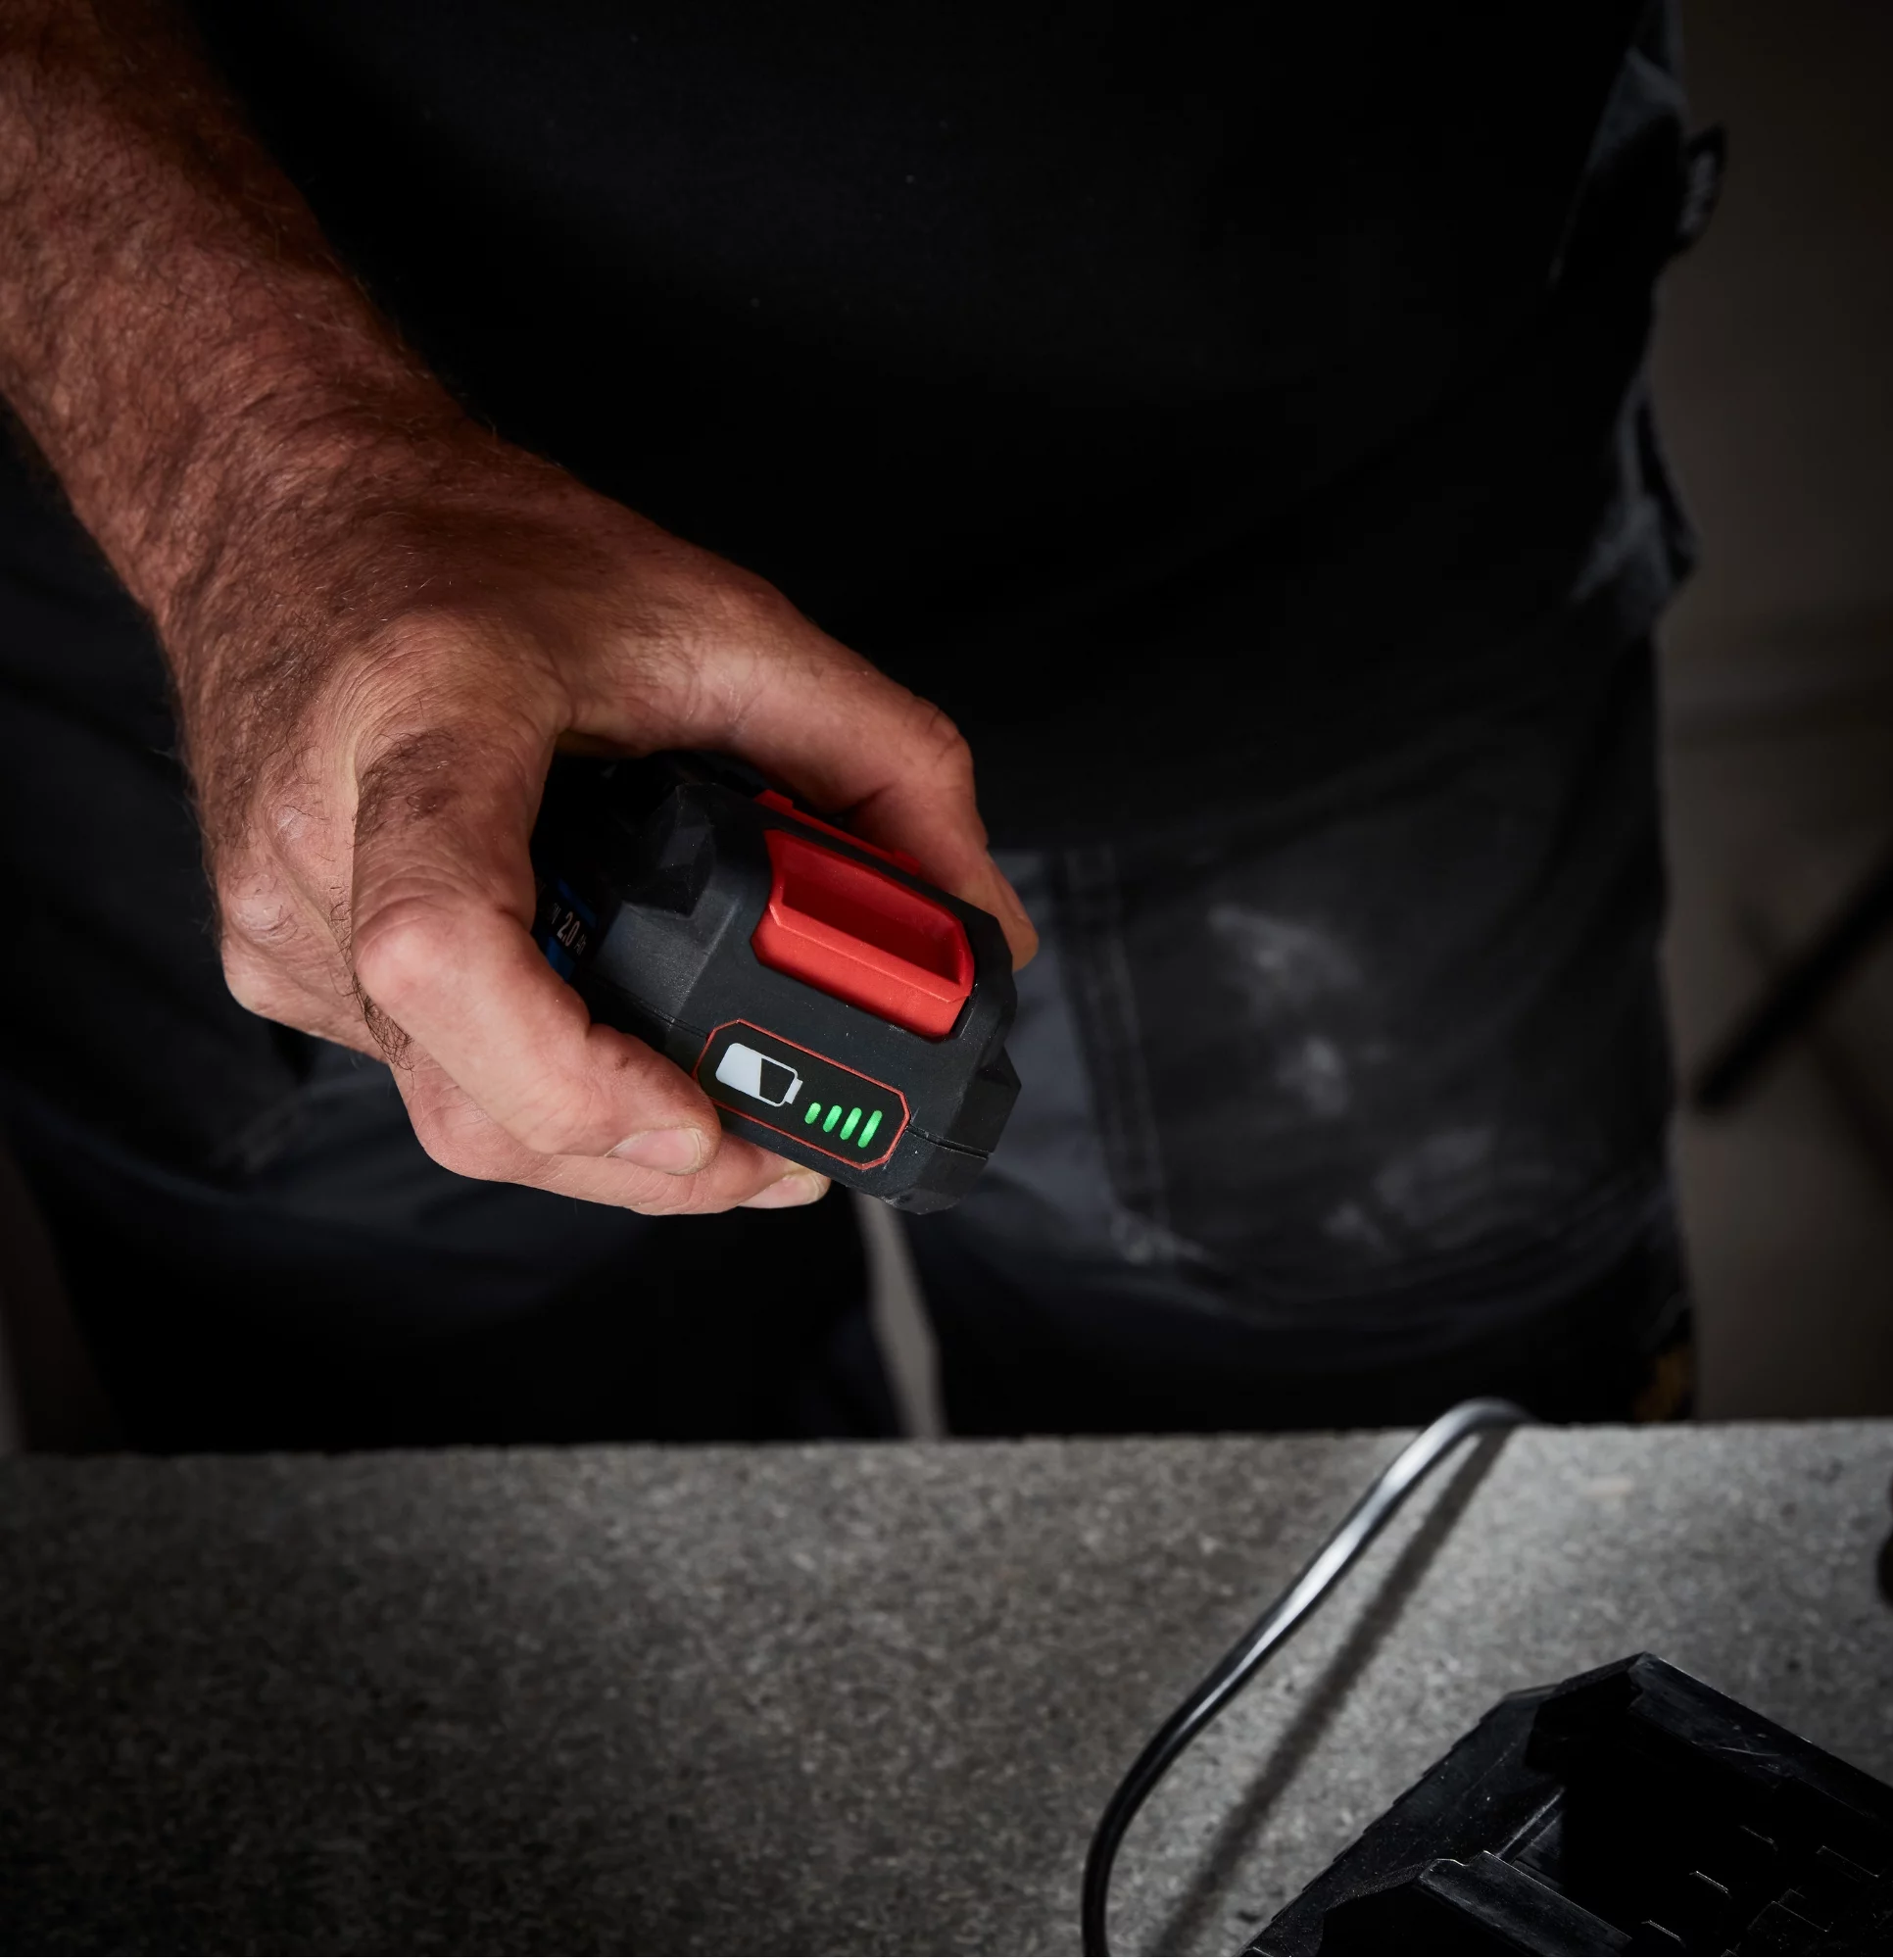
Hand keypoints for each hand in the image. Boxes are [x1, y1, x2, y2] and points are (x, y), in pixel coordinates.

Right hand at [0, 0, 1029, 1215]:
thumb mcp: (722, 622)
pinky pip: (423, 1080)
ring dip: (600, 1145)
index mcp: (424, 724)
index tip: (697, 1118)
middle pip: (470, 1090)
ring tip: (714, 1114)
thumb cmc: (483, 552)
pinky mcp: (274, 959)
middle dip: (649, 1161)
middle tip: (779, 1155)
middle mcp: (324, 839)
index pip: (446, 942)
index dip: (574, 1075)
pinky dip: (533, 1092)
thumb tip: (980, 924)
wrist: (297, 511)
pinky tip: (603, 1054)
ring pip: (453, 1114)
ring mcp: (275, 916)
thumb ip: (883, 765)